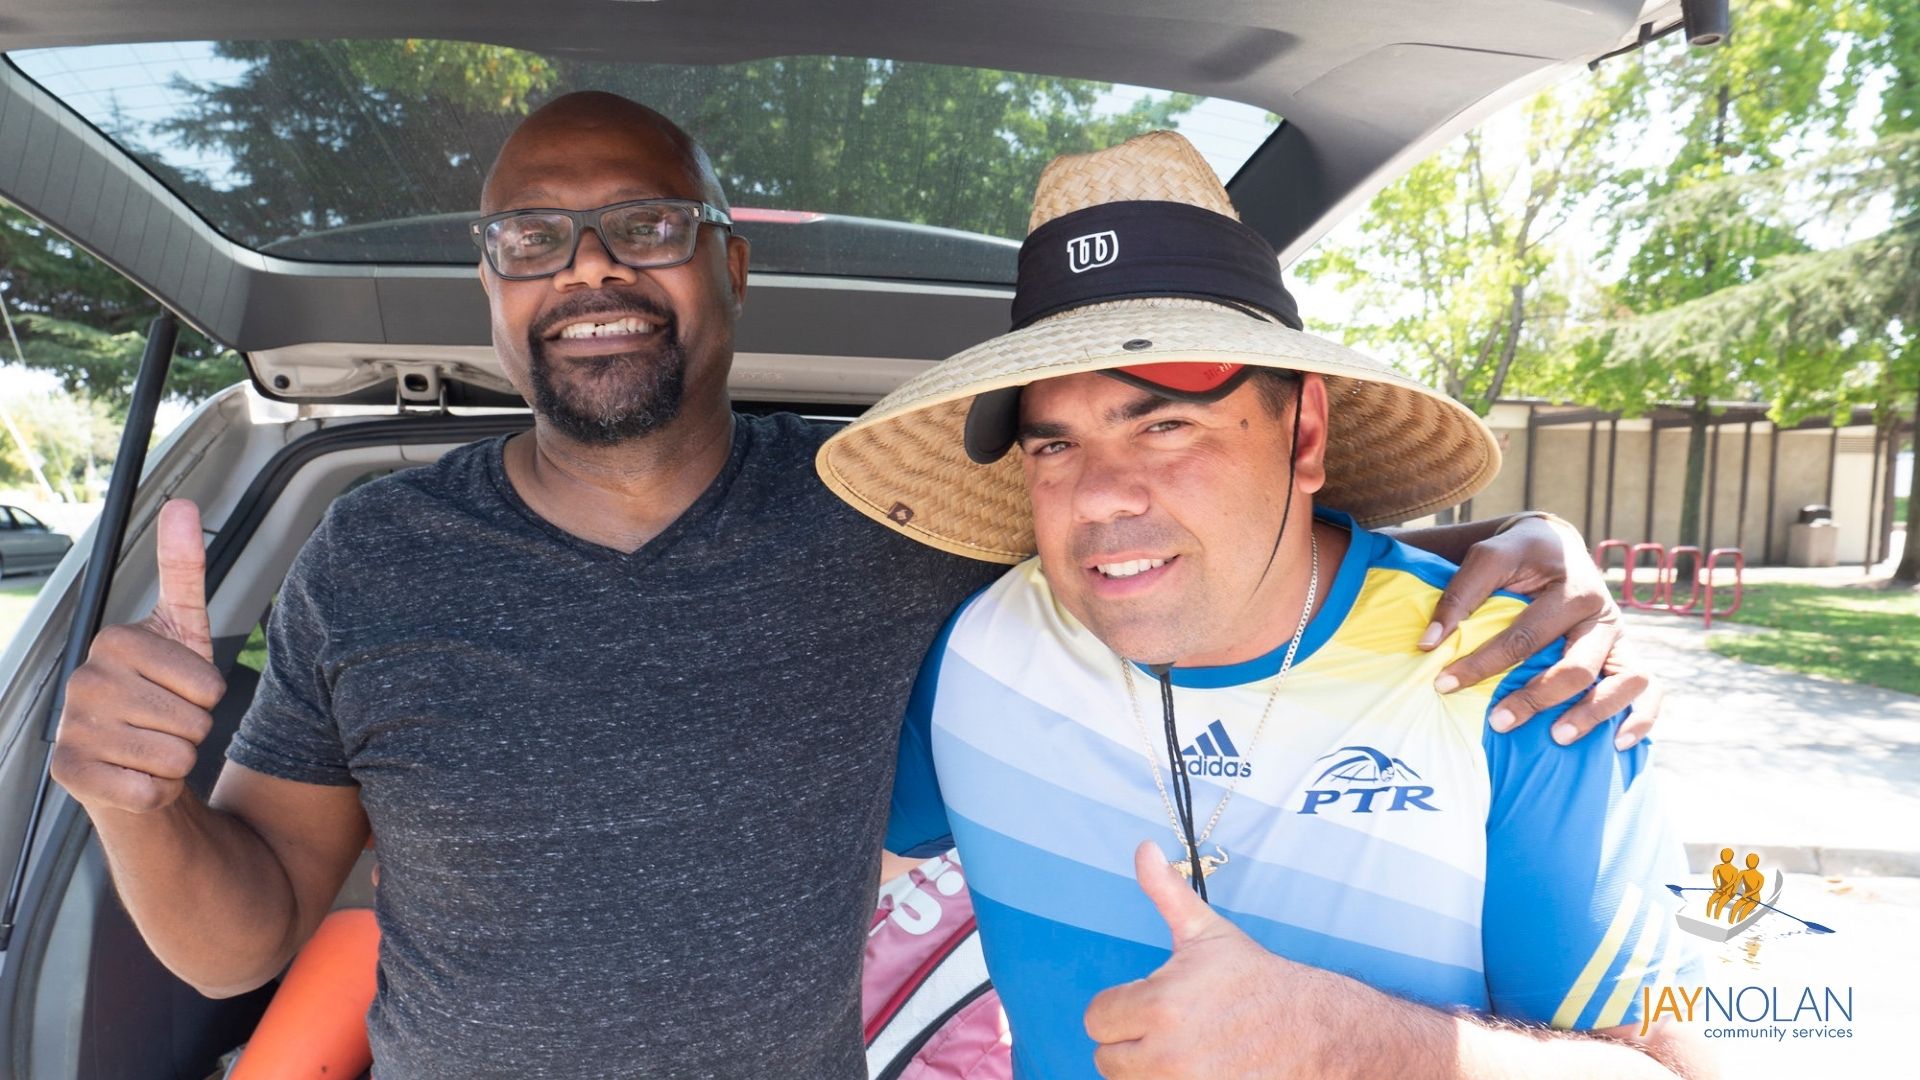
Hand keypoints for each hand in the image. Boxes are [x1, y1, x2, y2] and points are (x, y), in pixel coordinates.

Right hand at [50, 500, 224, 813]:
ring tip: (152, 745)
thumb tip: (180, 505)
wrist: (134, 758)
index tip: (182, 689)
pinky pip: (150, 790)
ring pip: (175, 758)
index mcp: (114, 641)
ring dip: (176, 761)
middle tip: (167, 723)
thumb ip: (183, 569)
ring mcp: (72, 728)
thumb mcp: (184, 629)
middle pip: (193, 722)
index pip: (207, 683)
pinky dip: (156, 791)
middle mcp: (83, 680)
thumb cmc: (164, 694)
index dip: (209, 695)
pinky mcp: (70, 775)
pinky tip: (134, 774)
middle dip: (195, 729)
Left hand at [1084, 842, 1334, 1078]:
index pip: (1097, 1019)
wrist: (1312, 1029)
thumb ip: (1166, 892)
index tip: (1148, 1002)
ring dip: (1147, 1068)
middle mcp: (1167, 1053)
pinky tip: (1197, 1068)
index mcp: (1160, 1004)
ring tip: (1182, 1048)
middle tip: (1166, 1027)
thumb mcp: (1207, 932)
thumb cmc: (1254, 980)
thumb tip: (1144, 849)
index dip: (1119, 1007)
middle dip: (1130, 1042)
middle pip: (1107, 1059)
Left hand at [1420, 515, 1658, 749]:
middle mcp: (1603, 614)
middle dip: (1536, 698)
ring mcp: (1620, 636)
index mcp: (1571, 588)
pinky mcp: (1628, 653)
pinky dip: (1641, 717)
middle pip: (1578, 666)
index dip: (1483, 663)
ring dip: (1594, 713)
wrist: (1556, 544)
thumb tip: (1429, 644)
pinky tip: (1618, 742)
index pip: (1526, 635)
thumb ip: (1459, 595)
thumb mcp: (1488, 557)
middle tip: (1498, 721)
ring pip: (1626, 680)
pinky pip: (1651, 690)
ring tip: (1557, 738)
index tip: (1444, 684)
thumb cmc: (1518, 555)